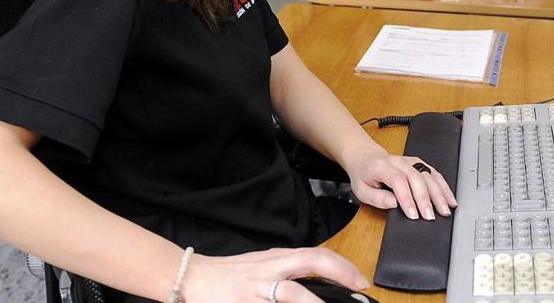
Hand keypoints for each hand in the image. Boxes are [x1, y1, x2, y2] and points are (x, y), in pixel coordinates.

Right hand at [182, 247, 367, 302]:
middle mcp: (271, 269)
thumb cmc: (230, 275)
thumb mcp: (262, 266)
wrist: (194, 277)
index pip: (315, 255)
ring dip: (313, 302)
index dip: (341, 265)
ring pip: (292, 292)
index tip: (359, 280)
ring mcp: (258, 289)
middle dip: (338, 272)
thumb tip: (318, 282)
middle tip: (358, 286)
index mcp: (276, 259)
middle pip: (309, 262)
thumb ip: (287, 272)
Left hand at [344, 147, 456, 220]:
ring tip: (444, 210)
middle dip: (425, 199)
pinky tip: (450, 199)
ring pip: (428, 175)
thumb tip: (393, 203)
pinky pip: (434, 173)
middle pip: (416, 178)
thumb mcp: (360, 190)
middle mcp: (398, 161)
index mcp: (382, 167)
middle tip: (431, 217)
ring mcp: (409, 161)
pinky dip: (443, 186)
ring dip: (438, 194)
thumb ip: (376, 198)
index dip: (407, 198)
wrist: (365, 157)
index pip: (398, 181)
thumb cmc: (363, 175)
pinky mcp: (418, 163)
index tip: (413, 215)